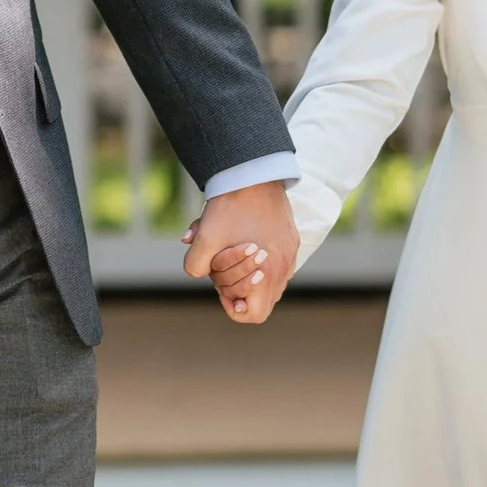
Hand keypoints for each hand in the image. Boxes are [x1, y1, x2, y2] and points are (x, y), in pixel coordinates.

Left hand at [181, 182, 298, 326]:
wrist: (254, 172)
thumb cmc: (231, 208)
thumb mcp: (204, 238)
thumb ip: (194, 265)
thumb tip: (198, 271)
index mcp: (268, 274)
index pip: (254, 315)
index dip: (234, 308)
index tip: (221, 290)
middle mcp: (284, 268)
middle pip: (260, 298)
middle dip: (236, 286)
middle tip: (221, 266)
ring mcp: (291, 253)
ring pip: (268, 279)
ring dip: (245, 272)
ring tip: (230, 250)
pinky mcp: (291, 238)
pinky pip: (276, 261)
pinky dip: (258, 258)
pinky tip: (241, 237)